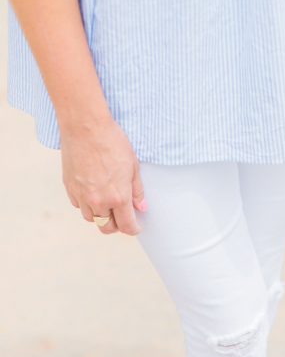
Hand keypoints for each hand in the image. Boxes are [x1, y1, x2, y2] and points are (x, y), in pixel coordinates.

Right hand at [60, 114, 147, 234]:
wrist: (85, 127)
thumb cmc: (111, 142)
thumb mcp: (133, 166)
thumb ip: (137, 191)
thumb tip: (141, 207)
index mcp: (118, 197)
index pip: (126, 226)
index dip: (133, 229)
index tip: (136, 227)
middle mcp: (99, 201)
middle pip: (106, 228)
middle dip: (116, 226)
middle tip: (121, 217)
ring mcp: (82, 196)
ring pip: (91, 219)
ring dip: (100, 216)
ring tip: (107, 204)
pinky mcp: (70, 188)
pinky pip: (78, 205)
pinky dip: (86, 204)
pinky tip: (93, 193)